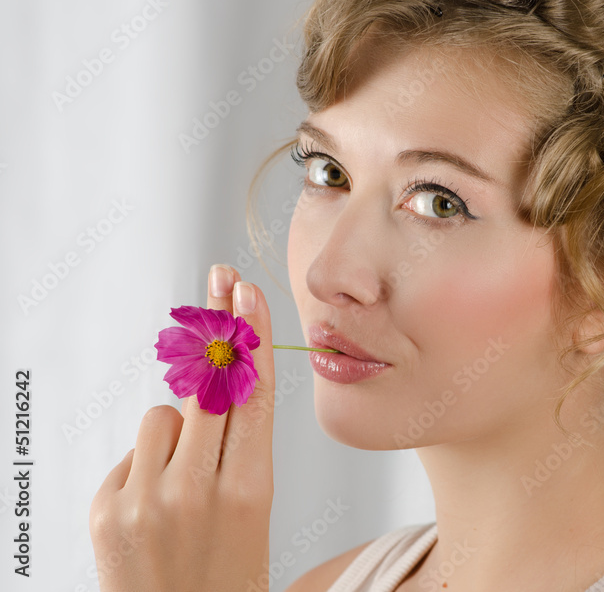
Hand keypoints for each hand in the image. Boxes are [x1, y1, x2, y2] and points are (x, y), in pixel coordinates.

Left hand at [89, 265, 274, 591]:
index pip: (253, 394)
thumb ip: (239, 449)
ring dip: (175, 431)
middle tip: (220, 283)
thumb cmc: (224, 574)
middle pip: (208, 387)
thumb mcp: (253, 514)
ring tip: (182, 480)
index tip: (244, 291)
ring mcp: (146, 500)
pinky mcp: (107, 509)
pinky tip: (153, 505)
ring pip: (163, 414)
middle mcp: (197, 491)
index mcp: (250, 492)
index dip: (250, 335)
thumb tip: (214, 382)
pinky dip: (145, 465)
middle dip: (216, 338)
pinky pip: (132, 452)